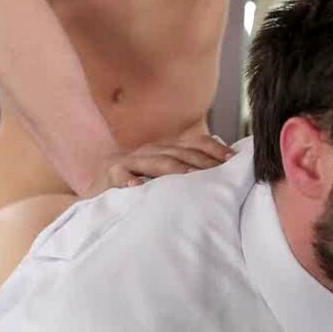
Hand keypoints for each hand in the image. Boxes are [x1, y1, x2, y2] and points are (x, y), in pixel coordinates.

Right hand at [84, 135, 234, 196]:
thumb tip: (225, 177)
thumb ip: (189, 174)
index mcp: (167, 148)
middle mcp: (151, 149)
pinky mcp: (112, 174)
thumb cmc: (138, 186)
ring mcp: (131, 160)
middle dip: (203, 163)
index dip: (215, 150)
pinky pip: (123, 176)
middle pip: (181, 152)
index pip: (196, 143)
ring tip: (191, 178)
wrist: (99, 188)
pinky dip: (131, 181)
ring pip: (157, 161)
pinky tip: (140, 188)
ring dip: (175, 169)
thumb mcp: (166, 177)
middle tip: (221, 175)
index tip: (234, 160)